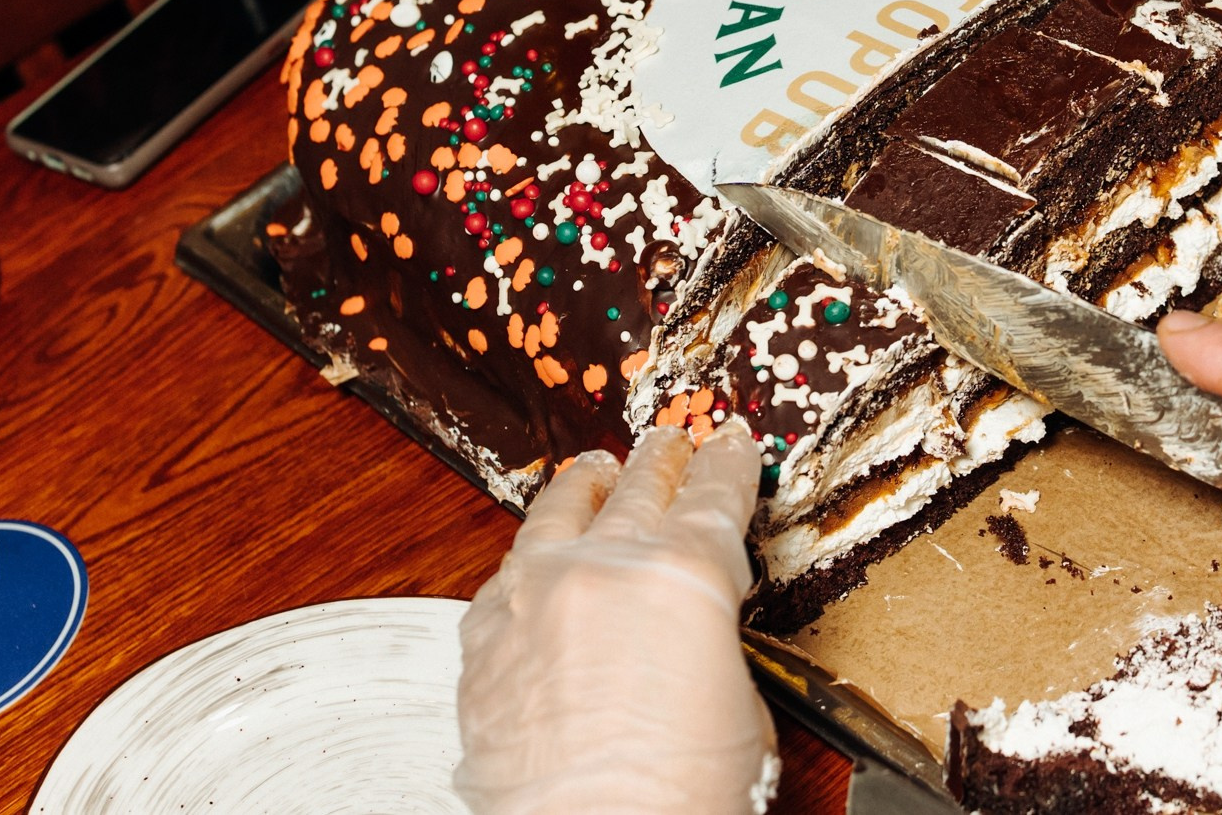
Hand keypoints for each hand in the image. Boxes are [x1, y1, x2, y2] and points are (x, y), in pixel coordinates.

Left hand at [455, 423, 776, 814]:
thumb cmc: (674, 798)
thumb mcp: (739, 705)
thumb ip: (708, 641)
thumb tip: (687, 633)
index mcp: (683, 575)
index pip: (715, 495)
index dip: (729, 463)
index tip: (731, 444)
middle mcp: (602, 568)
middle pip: (638, 489)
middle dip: (660, 461)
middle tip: (670, 443)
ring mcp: (532, 597)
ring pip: (559, 514)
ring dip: (586, 488)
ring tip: (596, 472)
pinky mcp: (482, 639)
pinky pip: (505, 578)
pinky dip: (528, 562)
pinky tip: (533, 563)